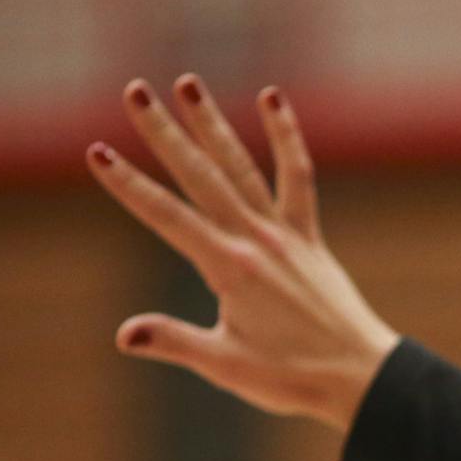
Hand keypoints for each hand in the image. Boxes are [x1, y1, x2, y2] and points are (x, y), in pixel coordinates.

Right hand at [86, 76, 400, 430]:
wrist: (362, 376)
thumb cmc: (293, 378)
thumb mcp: (226, 366)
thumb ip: (175, 342)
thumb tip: (124, 336)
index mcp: (229, 269)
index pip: (167, 217)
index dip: (129, 184)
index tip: (98, 152)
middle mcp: (256, 240)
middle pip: (201, 176)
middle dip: (164, 133)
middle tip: (134, 91)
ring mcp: (285, 234)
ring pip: (241, 167)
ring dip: (212, 124)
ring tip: (187, 83)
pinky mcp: (309, 238)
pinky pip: (298, 177)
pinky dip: (287, 138)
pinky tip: (272, 98)